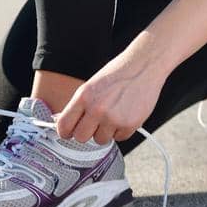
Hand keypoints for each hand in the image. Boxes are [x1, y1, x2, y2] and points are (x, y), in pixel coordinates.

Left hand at [54, 37, 168, 144]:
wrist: (142, 66)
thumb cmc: (117, 74)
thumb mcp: (92, 85)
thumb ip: (79, 105)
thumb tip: (64, 123)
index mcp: (84, 96)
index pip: (64, 125)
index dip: (65, 131)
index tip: (68, 132)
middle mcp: (97, 109)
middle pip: (81, 138)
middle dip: (86, 133)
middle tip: (93, 123)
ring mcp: (113, 119)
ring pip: (100, 140)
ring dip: (105, 131)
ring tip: (112, 114)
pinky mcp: (129, 125)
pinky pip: (119, 138)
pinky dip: (120, 130)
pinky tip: (124, 114)